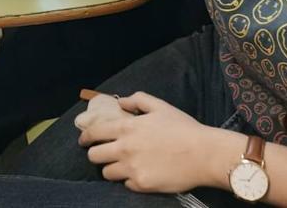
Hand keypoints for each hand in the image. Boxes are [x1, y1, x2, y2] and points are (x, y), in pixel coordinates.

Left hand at [77, 91, 210, 193]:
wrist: (203, 154)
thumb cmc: (182, 127)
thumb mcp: (160, 106)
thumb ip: (137, 100)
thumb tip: (121, 102)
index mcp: (127, 127)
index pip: (94, 133)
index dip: (85, 136)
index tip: (84, 140)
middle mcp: (125, 149)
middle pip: (94, 156)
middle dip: (95, 153)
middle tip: (103, 153)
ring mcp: (132, 169)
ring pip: (106, 173)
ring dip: (111, 168)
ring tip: (122, 164)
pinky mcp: (141, 186)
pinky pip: (125, 185)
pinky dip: (129, 179)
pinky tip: (140, 172)